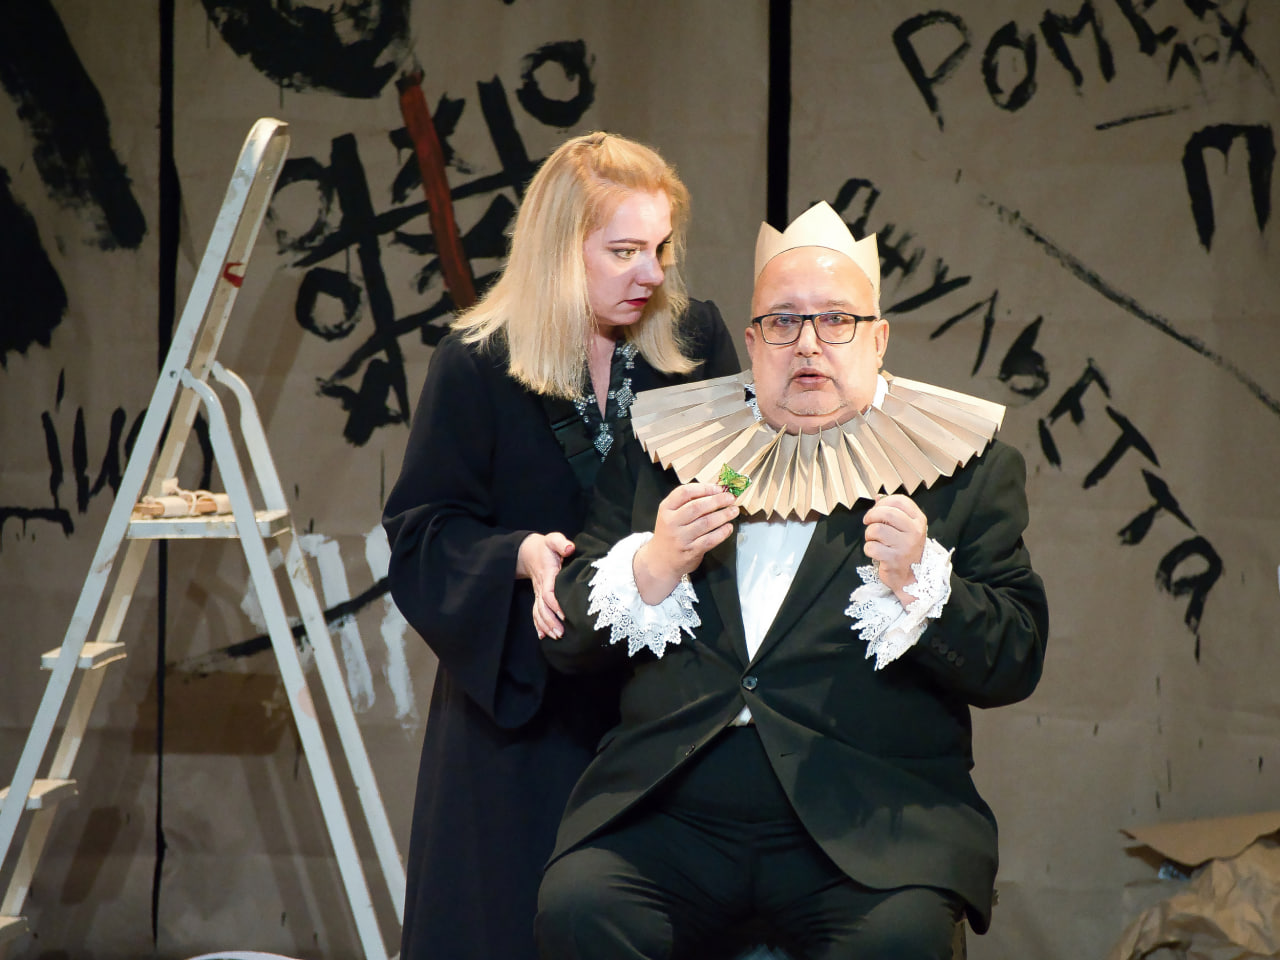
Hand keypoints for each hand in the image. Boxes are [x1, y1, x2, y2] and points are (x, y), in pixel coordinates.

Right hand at [517, 532, 574, 638]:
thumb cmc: (546, 547)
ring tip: (557, 637)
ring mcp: (538, 593)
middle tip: (561, 633)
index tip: (564, 615)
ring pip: (539, 613)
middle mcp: (540, 587)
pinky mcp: (538, 597)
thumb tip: (570, 548)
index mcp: (546, 575)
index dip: (555, 605)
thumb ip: (561, 543)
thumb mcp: (553, 540)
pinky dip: (538, 625)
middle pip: (542, 608)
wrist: (530, 551)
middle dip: (551, 622)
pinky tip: (543, 636)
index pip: (548, 593)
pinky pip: (536, 613)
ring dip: (546, 626)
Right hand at [633, 483, 738, 603]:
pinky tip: (728, 527)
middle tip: (730, 498)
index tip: (718, 488)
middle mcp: (671, 522)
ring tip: (733, 511)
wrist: (661, 560)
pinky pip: (710, 539)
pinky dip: (722, 532)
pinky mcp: (691, 551)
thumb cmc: (670, 533)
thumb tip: (717, 490)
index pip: (685, 492)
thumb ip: (689, 502)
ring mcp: (681, 538)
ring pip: (706, 522)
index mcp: (666, 508)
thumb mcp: (671, 514)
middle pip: (697, 507)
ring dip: (723, 515)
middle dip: (717, 500)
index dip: (704, 488)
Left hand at [863, 494, 927, 606]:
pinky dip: (868, 549)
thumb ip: (893, 512)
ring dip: (869, 535)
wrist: (912, 578)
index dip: (883, 502)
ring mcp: (905, 546)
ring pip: (876, 529)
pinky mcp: (894, 559)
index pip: (900, 501)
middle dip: (871, 516)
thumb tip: (878, 496)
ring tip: (874, 540)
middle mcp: (914, 532)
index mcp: (918, 521)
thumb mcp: (905, 529)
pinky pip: (871, 547)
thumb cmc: (905, 550)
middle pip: (886, 513)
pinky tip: (876, 552)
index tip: (877, 509)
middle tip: (868, 522)